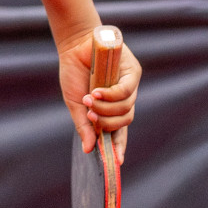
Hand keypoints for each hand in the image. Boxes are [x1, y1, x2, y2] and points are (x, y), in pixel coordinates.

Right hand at [58, 31, 139, 163]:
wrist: (74, 46)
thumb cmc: (74, 73)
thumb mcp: (74, 103)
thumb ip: (83, 125)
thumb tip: (88, 149)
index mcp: (111, 108)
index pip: (120, 131)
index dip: (120, 146)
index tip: (117, 161)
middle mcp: (123, 99)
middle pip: (125, 121)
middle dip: (106, 121)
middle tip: (90, 113)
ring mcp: (130, 86)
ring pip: (126, 108)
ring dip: (106, 107)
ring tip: (89, 98)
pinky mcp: (133, 73)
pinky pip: (126, 91)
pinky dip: (111, 95)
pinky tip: (97, 91)